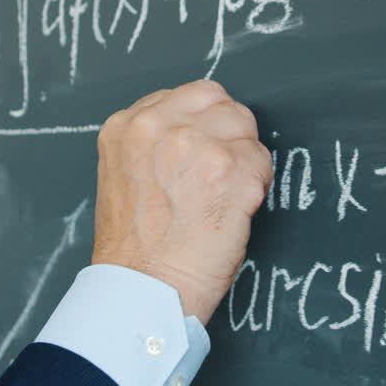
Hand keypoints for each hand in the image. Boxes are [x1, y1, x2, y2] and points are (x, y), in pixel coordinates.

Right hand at [92, 80, 273, 323]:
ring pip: (247, 131)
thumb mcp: (122, 173)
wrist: (144, 290)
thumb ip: (153, 141)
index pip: (191, 95)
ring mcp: (200, 147)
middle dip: (228, 135)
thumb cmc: (134, 247)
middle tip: (217, 174)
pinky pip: (263, 164)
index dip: (204, 125)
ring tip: (221, 195)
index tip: (203, 150)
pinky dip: (256, 189)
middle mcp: (162, 127)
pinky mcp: (233, 173)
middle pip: (223, 104)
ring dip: (243, 161)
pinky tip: (232, 213)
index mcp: (128, 125)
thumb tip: (197, 128)